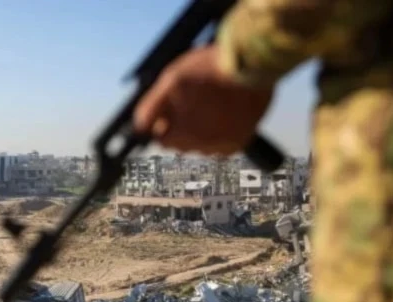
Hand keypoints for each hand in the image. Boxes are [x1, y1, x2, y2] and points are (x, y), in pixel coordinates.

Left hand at [134, 45, 273, 155]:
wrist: (254, 62)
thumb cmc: (210, 69)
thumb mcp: (171, 80)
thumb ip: (151, 107)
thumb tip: (139, 127)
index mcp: (183, 135)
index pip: (161, 140)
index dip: (163, 122)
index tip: (170, 108)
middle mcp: (202, 147)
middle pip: (181, 143)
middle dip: (181, 126)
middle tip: (192, 101)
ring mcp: (222, 146)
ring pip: (201, 145)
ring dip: (200, 130)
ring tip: (209, 104)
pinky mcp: (240, 142)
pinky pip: (220, 144)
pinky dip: (219, 132)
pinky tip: (222, 113)